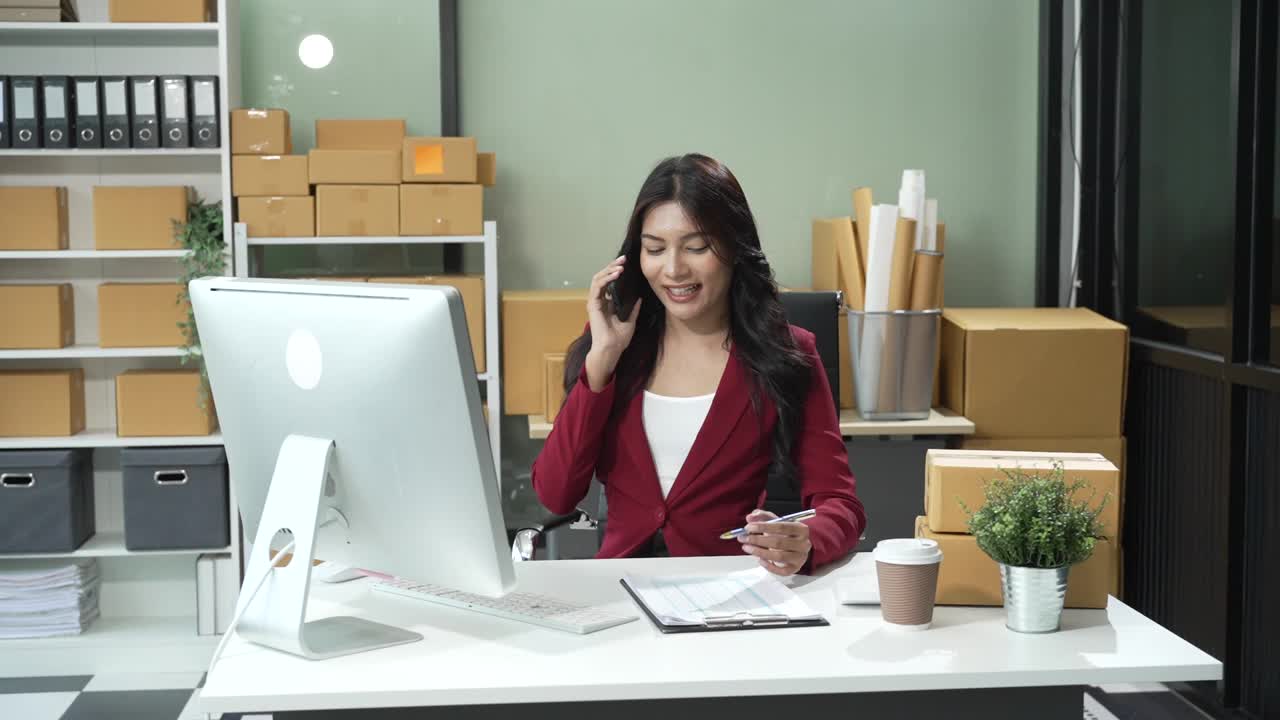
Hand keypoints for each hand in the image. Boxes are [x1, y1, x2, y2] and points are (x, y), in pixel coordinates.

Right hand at [584, 256, 640, 390]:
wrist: (612, 348)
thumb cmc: (619, 338)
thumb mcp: (631, 319)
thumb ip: (634, 307)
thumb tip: (640, 296)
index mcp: (607, 303)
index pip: (609, 281)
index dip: (616, 271)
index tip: (626, 264)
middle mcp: (600, 300)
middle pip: (603, 277)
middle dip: (612, 266)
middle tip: (623, 259)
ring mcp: (595, 302)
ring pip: (598, 279)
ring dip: (609, 269)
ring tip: (620, 265)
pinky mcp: (593, 304)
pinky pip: (597, 286)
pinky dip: (606, 278)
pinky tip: (616, 274)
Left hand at [738, 509, 811, 575]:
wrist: (795, 547)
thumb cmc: (784, 533)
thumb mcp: (775, 522)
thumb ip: (762, 517)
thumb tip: (750, 517)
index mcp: (801, 529)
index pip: (782, 526)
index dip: (763, 526)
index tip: (748, 527)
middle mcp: (804, 544)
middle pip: (779, 542)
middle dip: (758, 540)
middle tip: (742, 538)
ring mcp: (800, 558)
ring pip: (779, 557)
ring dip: (759, 552)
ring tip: (746, 547)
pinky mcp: (795, 569)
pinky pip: (781, 571)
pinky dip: (769, 566)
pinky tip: (759, 559)